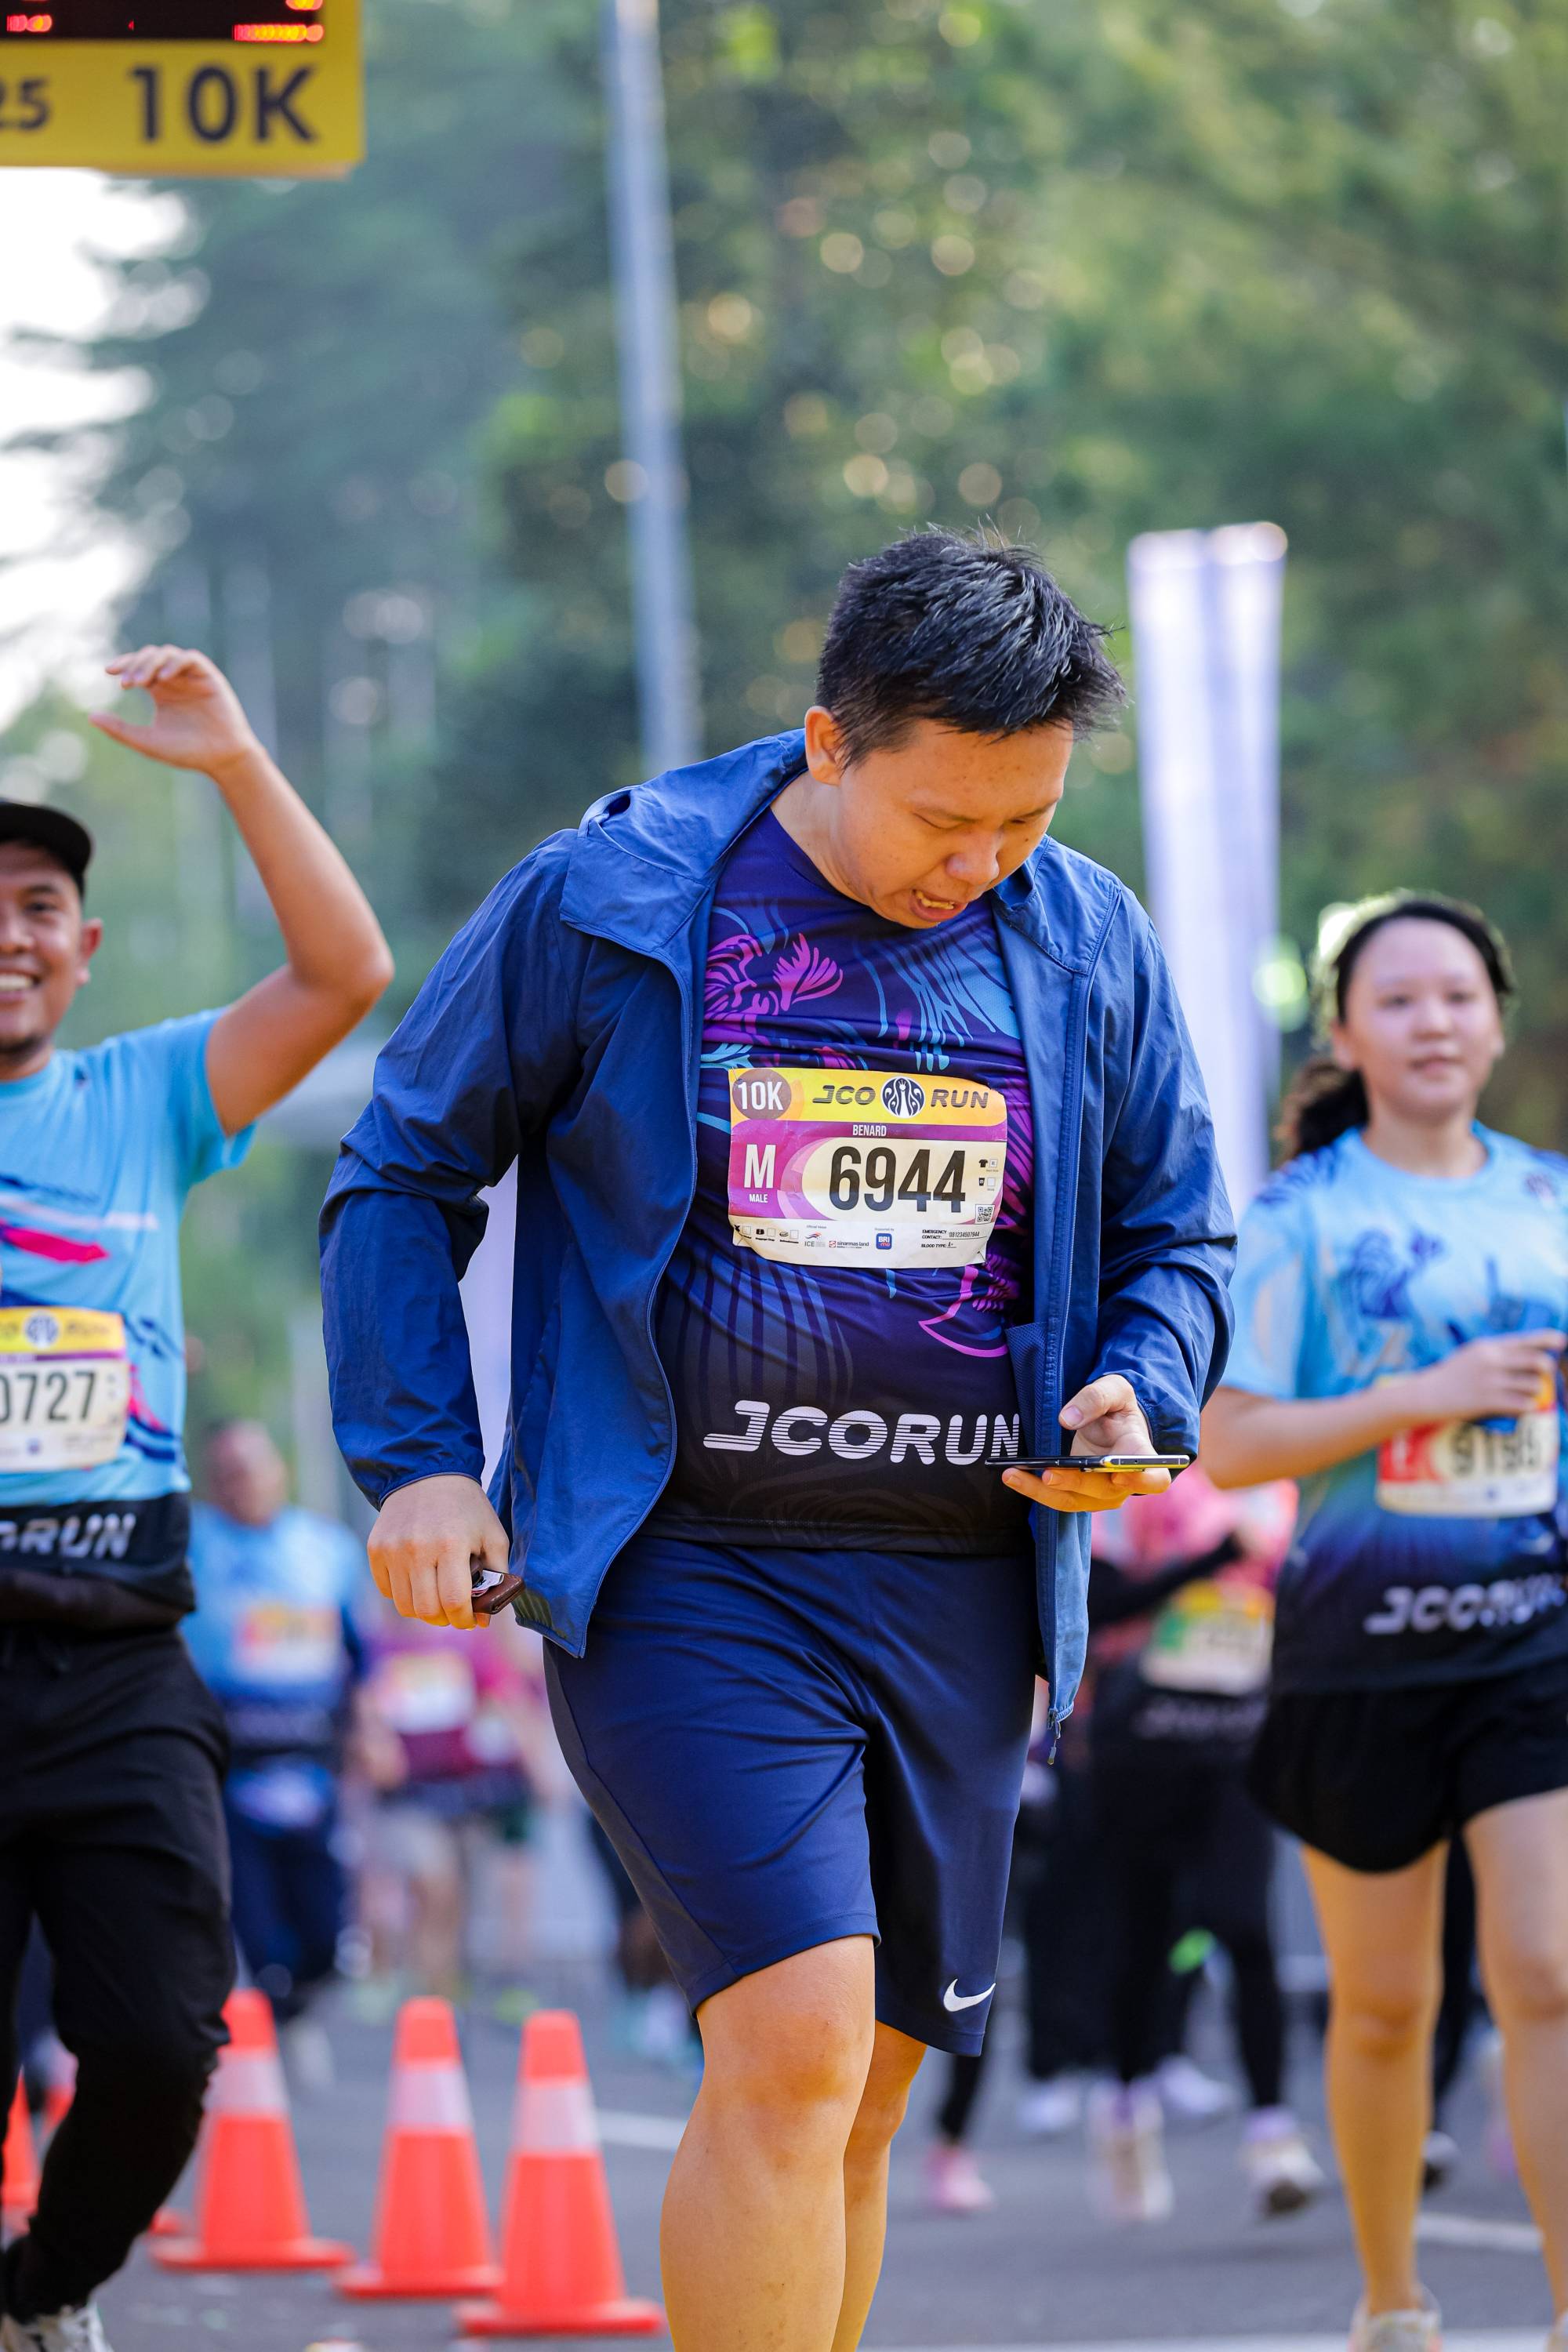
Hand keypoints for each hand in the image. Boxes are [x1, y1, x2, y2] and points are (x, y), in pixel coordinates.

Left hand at [89, 646, 259, 777]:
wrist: (220, 760)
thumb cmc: (186, 752)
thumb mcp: (146, 740)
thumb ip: (119, 729)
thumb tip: (89, 716)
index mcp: (159, 690)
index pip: (138, 667)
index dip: (124, 664)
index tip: (109, 672)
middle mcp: (175, 680)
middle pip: (150, 656)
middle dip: (135, 665)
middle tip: (127, 683)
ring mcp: (192, 677)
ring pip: (167, 654)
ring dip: (152, 663)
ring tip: (142, 681)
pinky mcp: (209, 677)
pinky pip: (190, 659)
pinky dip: (176, 663)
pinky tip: (165, 677)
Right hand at [368, 1473, 510, 1629]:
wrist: (427, 1475)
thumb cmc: (467, 1509)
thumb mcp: (493, 1536)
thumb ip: (496, 1577)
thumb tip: (485, 1619)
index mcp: (451, 1544)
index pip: (453, 1602)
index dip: (464, 1620)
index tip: (471, 1620)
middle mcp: (417, 1549)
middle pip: (426, 1610)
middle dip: (445, 1619)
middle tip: (454, 1611)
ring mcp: (392, 1550)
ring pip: (404, 1606)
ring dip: (423, 1610)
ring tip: (437, 1596)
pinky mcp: (375, 1550)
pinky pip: (387, 1591)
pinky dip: (404, 1594)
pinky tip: (418, 1580)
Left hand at [1002, 1373, 1171, 1515]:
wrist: (1111, 1423)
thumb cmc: (1118, 1407)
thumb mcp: (1114, 1389)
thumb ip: (1095, 1398)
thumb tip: (1068, 1419)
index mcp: (1141, 1455)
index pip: (1154, 1478)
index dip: (1141, 1481)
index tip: (1119, 1474)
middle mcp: (1124, 1482)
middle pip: (1103, 1491)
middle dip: (1074, 1482)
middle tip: (1047, 1473)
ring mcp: (1101, 1494)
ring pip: (1074, 1500)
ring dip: (1042, 1491)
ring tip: (1012, 1474)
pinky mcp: (1080, 1495)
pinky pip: (1058, 1498)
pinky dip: (1035, 1489)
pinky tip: (1013, 1475)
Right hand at [1404, 1331, 1564, 1425]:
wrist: (1426, 1395)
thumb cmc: (1450, 1376)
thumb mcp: (1471, 1355)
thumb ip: (1496, 1354)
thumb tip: (1526, 1356)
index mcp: (1488, 1346)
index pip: (1524, 1339)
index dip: (1547, 1339)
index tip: (1561, 1341)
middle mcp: (1491, 1360)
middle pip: (1536, 1361)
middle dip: (1547, 1370)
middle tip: (1545, 1376)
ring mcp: (1491, 1381)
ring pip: (1533, 1385)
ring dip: (1537, 1391)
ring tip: (1531, 1395)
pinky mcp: (1488, 1401)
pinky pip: (1522, 1404)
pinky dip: (1528, 1407)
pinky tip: (1524, 1407)